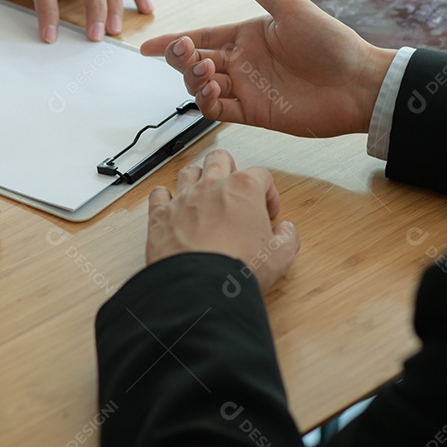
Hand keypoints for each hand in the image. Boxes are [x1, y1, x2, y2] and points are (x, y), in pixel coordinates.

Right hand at [141, 0, 396, 137]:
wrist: (358, 84)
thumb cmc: (332, 43)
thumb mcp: (293, 9)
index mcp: (248, 36)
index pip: (201, 36)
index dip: (174, 42)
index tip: (148, 47)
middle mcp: (243, 62)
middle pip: (194, 62)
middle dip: (181, 59)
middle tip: (184, 54)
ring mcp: (247, 88)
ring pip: (201, 86)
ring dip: (194, 79)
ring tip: (205, 71)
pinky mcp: (254, 113)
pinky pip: (219, 110)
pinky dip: (207, 104)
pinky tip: (209, 93)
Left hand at [146, 150, 298, 292]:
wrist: (200, 286)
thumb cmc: (237, 268)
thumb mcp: (279, 257)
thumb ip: (287, 238)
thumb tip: (286, 231)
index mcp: (243, 188)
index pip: (261, 175)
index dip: (269, 193)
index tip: (268, 212)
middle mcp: (211, 186)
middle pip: (220, 159)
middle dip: (230, 170)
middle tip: (235, 191)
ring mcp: (183, 198)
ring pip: (189, 171)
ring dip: (198, 179)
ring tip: (205, 196)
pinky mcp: (160, 215)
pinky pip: (159, 194)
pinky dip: (165, 197)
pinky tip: (172, 206)